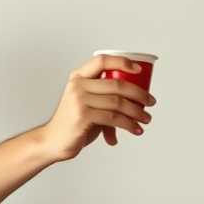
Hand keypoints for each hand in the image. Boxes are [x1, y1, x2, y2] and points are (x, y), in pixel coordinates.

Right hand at [37, 55, 154, 161]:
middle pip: (116, 84)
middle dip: (139, 93)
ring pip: (118, 102)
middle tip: (150, 102)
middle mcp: (78, 86)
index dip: (122, 62)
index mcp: (78, 78)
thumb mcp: (88, 105)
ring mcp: (79, 100)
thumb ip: (106, 99)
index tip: (139, 70)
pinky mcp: (83, 116)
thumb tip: (135, 103)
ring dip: (137, 112)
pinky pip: (113, 118)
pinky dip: (128, 125)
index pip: (102, 61)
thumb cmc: (73, 124)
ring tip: (146, 119)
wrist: (53, 141)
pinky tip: (135, 129)